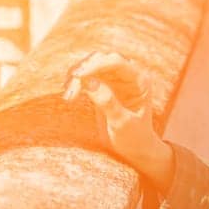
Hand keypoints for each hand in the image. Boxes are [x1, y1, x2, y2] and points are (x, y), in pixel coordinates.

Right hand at [63, 51, 174, 190]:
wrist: (135, 149)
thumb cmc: (134, 137)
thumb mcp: (122, 123)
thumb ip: (108, 102)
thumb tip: (88, 81)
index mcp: (140, 80)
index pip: (116, 62)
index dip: (95, 65)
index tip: (77, 76)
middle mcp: (129, 75)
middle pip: (101, 60)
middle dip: (84, 70)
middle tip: (70, 89)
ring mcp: (116, 79)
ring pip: (91, 66)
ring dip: (76, 76)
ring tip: (68, 96)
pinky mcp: (104, 85)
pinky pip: (86, 76)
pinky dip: (75, 83)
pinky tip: (69, 96)